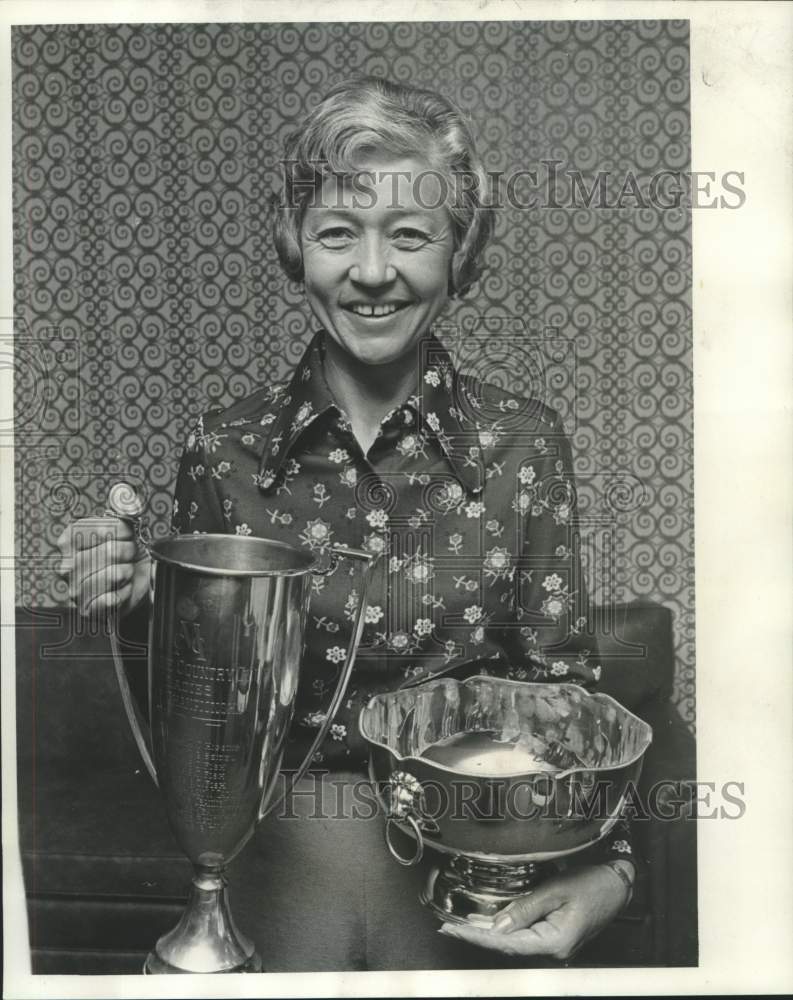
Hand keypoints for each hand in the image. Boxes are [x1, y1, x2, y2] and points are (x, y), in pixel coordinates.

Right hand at [56, 516, 149, 618]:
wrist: (135, 579)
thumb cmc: (126, 553)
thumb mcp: (126, 527)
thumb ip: (124, 509)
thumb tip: (126, 498)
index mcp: (70, 539)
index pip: (105, 529)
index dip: (124, 533)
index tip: (126, 536)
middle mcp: (66, 565)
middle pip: (110, 552)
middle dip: (128, 553)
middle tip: (126, 556)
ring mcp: (74, 589)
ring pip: (113, 575)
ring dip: (127, 573)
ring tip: (123, 572)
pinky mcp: (87, 610)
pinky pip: (113, 599)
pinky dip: (124, 593)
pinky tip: (120, 589)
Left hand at [439, 863, 630, 961]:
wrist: (618, 884)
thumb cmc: (593, 884)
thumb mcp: (557, 889)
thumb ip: (525, 908)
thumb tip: (497, 925)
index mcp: (554, 942)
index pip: (507, 944)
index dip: (477, 937)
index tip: (454, 930)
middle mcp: (553, 951)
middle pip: (507, 947)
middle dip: (476, 937)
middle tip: (448, 928)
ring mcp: (553, 947)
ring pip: (513, 944)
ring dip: (486, 935)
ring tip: (459, 926)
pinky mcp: (552, 938)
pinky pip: (522, 938)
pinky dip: (502, 932)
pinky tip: (486, 925)